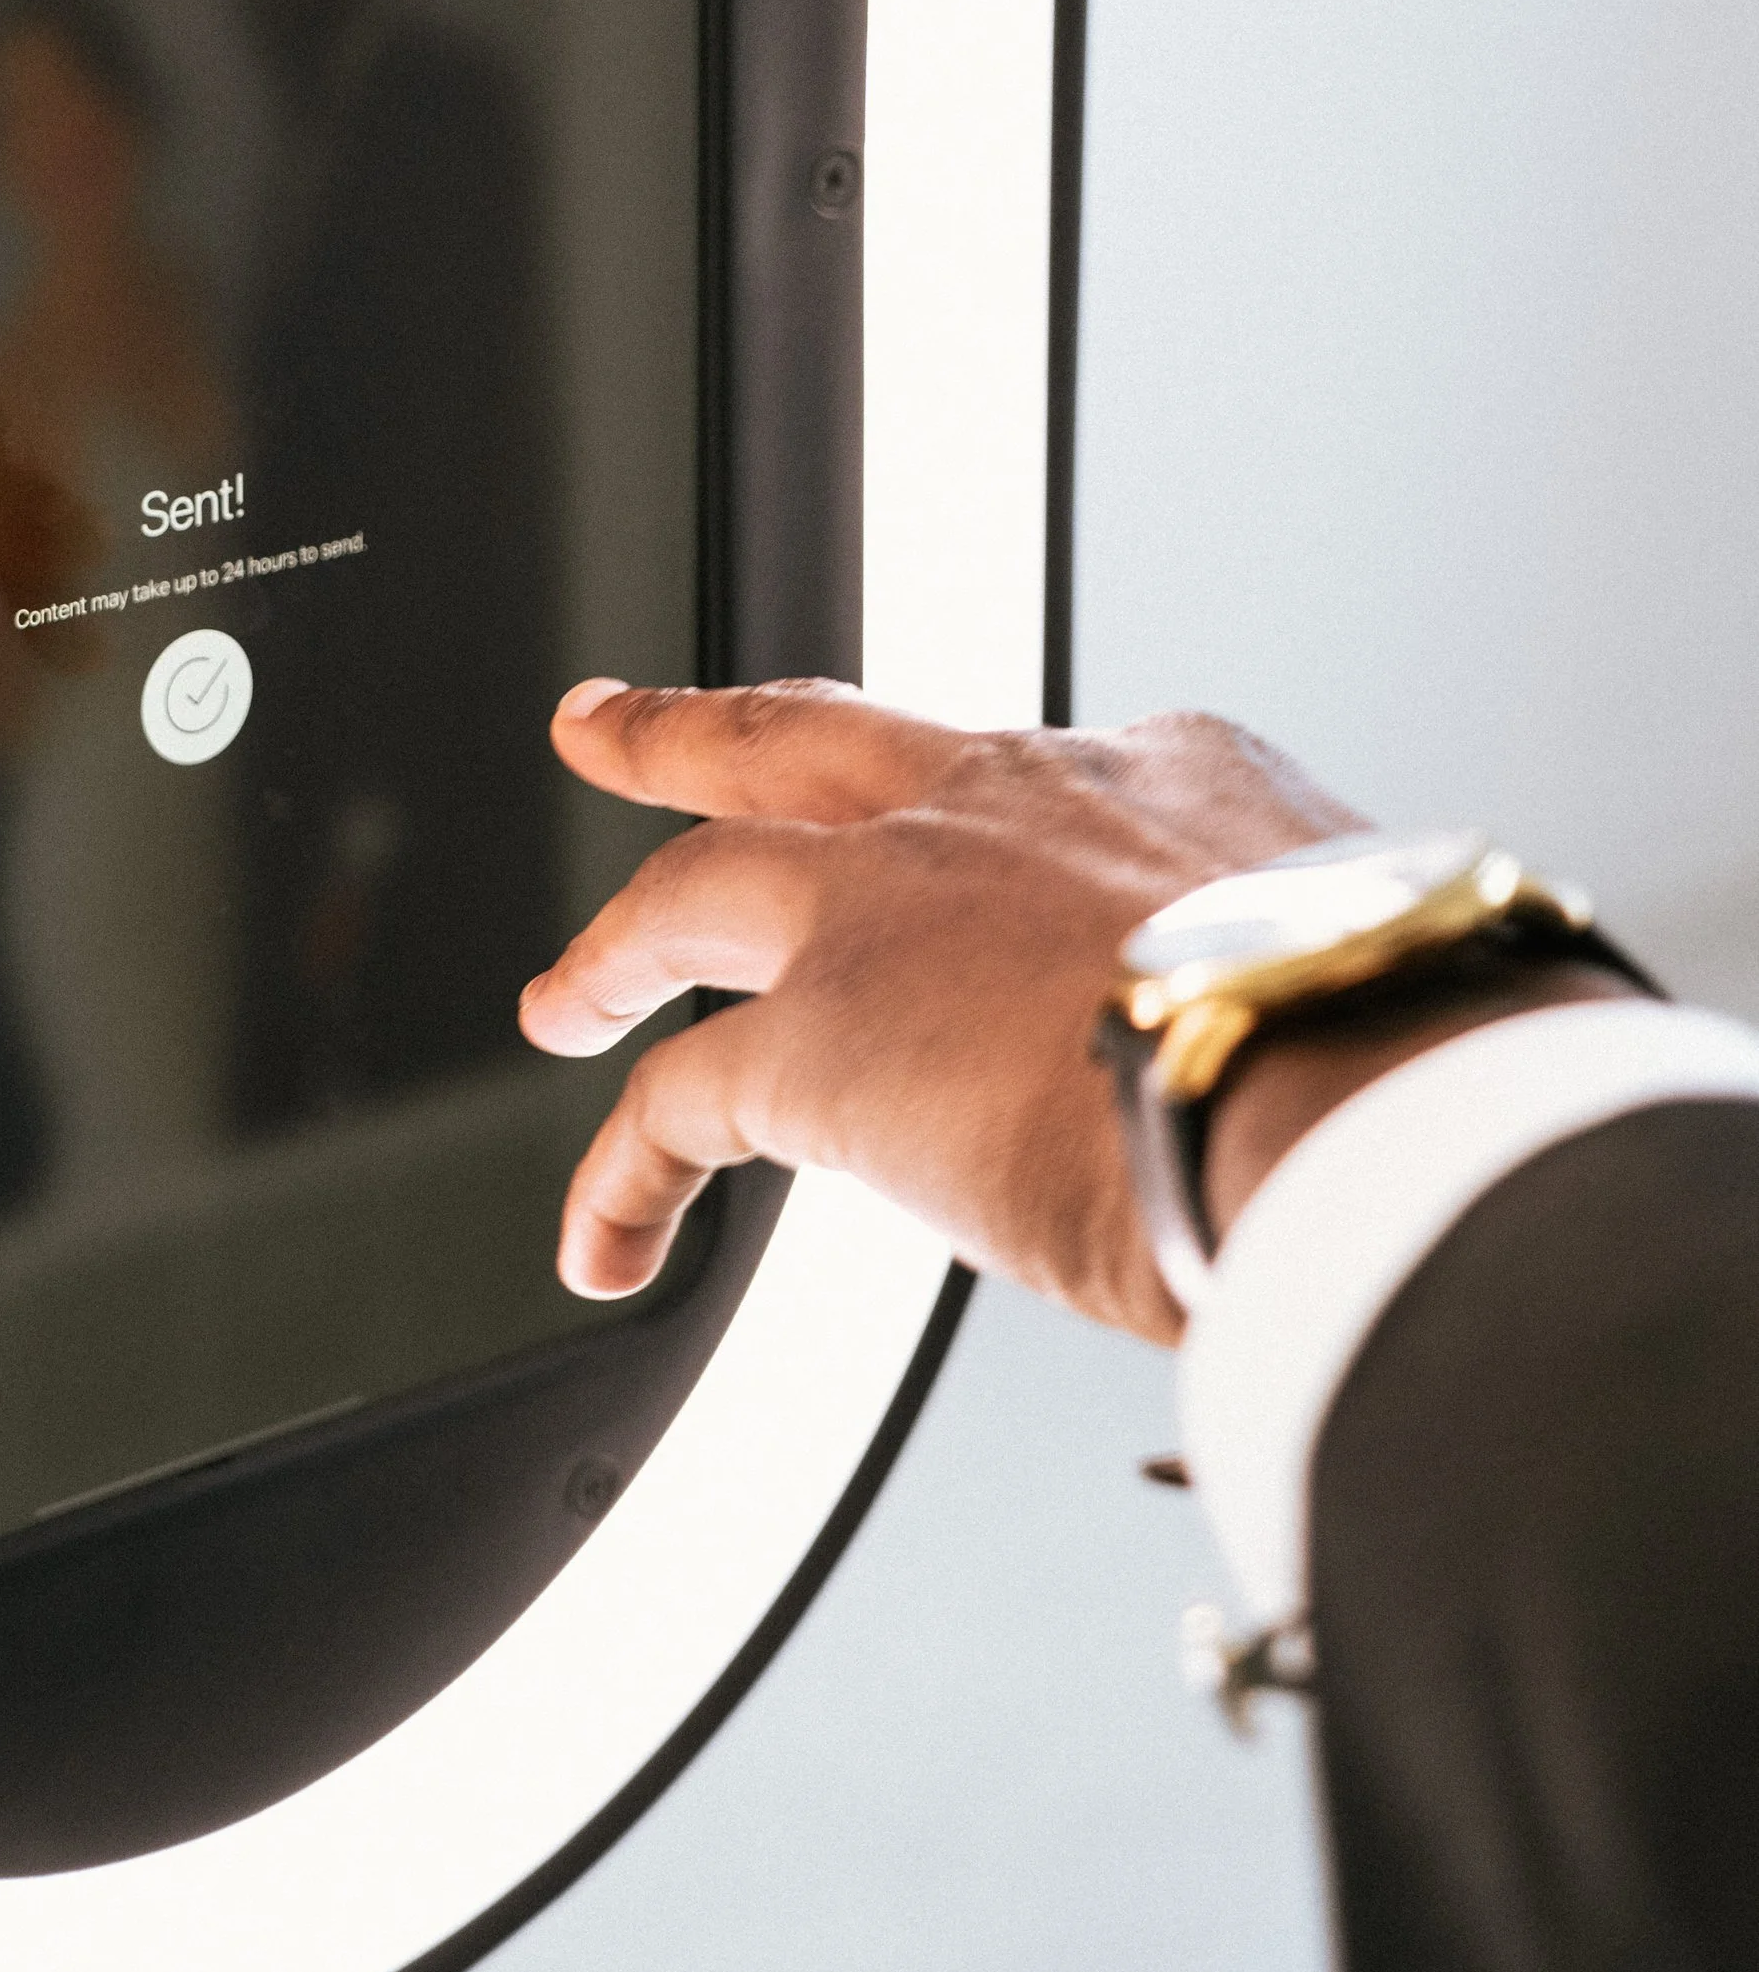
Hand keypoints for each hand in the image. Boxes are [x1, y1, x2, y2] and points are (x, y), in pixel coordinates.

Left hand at [519, 682, 1363, 1344]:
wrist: (1352, 1077)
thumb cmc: (1405, 1047)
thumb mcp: (1368, 960)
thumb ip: (1302, 988)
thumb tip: (1332, 1082)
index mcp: (1158, 776)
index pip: (1034, 780)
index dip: (986, 826)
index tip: (980, 872)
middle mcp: (1003, 801)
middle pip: (803, 742)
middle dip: (692, 733)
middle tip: (612, 726)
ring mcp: (891, 904)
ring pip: (695, 886)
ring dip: (618, 946)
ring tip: (566, 1000)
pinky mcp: (819, 1041)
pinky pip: (673, 1104)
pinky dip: (620, 1178)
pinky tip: (599, 1244)